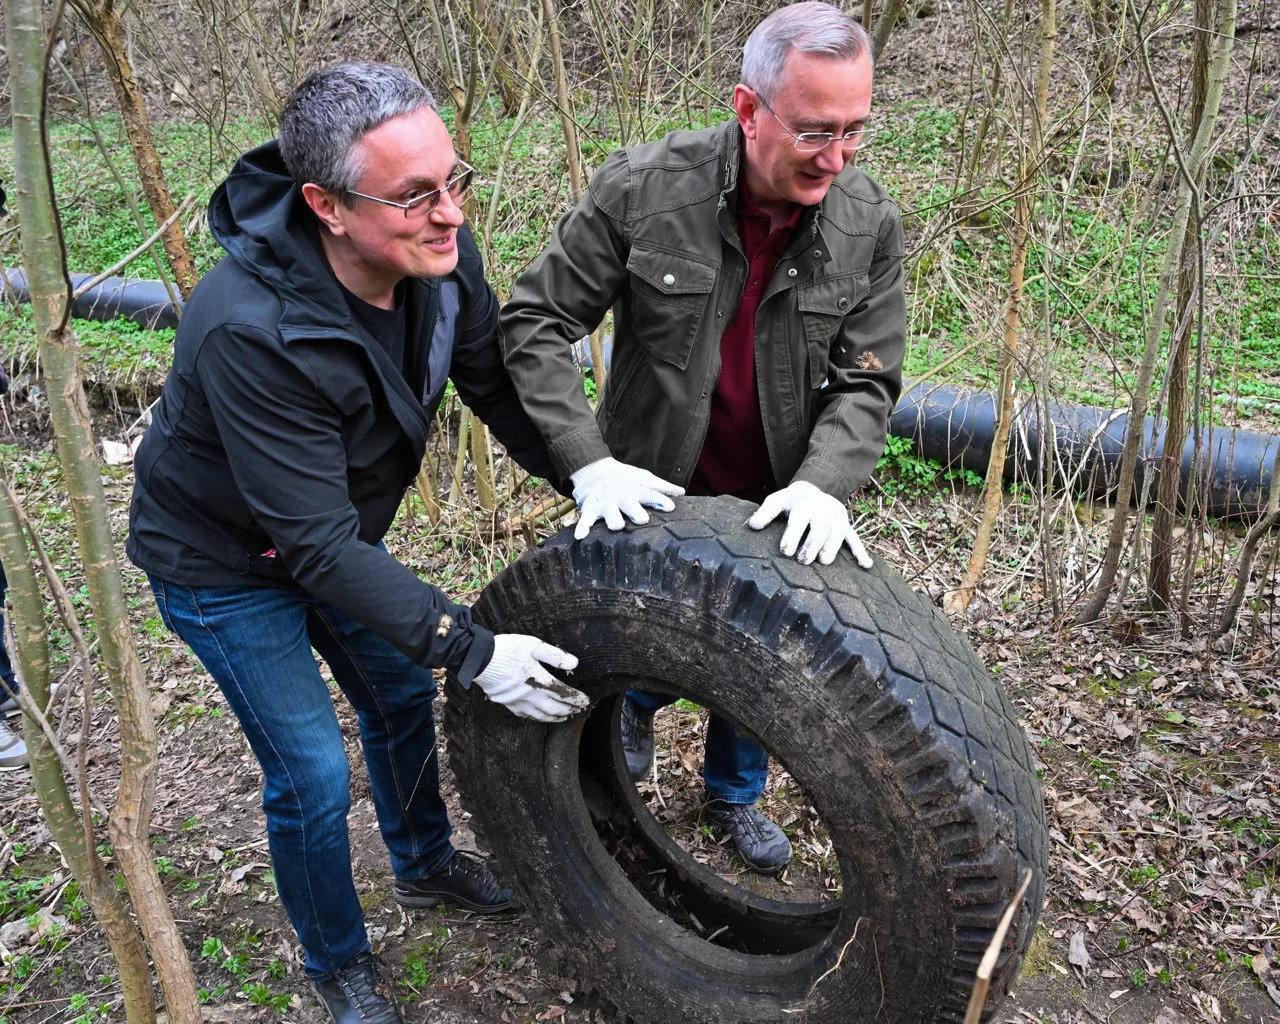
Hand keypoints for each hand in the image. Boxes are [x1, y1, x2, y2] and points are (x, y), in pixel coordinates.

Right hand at [473, 634, 589, 721]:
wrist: (479, 659)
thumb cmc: (507, 650)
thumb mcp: (533, 645)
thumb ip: (555, 655)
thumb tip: (574, 663)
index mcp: (540, 681)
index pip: (564, 694)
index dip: (577, 699)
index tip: (585, 701)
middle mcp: (530, 696)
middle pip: (555, 708)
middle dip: (569, 710)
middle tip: (578, 711)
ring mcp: (518, 702)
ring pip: (541, 716)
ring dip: (555, 717)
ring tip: (564, 717)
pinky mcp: (507, 703)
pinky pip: (525, 715)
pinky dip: (536, 718)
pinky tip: (539, 716)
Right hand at [569, 457, 684, 539]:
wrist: (595, 471)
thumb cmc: (625, 479)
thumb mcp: (644, 479)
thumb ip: (662, 487)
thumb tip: (681, 492)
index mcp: (636, 490)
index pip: (650, 494)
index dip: (660, 501)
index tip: (670, 507)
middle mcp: (621, 497)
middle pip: (629, 505)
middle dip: (635, 511)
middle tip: (643, 519)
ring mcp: (605, 504)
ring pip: (610, 514)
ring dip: (613, 519)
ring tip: (616, 526)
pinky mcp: (590, 509)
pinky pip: (585, 520)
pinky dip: (582, 527)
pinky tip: (581, 536)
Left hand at [747, 480, 871, 567]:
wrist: (816, 489)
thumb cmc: (793, 501)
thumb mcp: (777, 500)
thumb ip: (765, 512)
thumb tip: (752, 526)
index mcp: (805, 505)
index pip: (800, 520)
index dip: (792, 536)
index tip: (785, 551)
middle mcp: (823, 511)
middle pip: (821, 528)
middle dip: (812, 545)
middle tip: (802, 561)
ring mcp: (837, 519)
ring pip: (838, 534)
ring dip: (832, 549)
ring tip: (822, 562)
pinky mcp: (846, 526)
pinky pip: (855, 539)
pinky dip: (861, 552)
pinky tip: (865, 566)